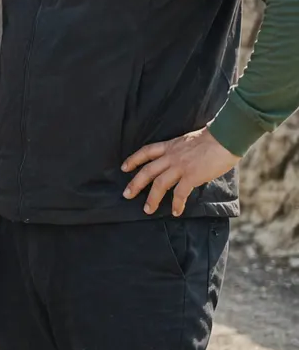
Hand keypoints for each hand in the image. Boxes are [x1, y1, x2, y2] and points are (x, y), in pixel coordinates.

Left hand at [121, 127, 239, 215]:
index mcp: (170, 145)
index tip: (124, 168)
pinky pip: (180, 193)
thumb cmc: (213, 139)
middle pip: (147, 171)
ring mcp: (180, 166)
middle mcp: (171, 156)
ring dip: (152, 198)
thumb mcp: (189, 142)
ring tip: (148, 210)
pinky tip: (176, 212)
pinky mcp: (192, 176)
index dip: (133, 160)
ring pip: (159, 184)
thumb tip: (183, 161)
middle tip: (127, 194)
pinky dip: (177, 204)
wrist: (225, 138)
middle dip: (135, 183)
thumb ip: (182, 151)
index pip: (146, 151)